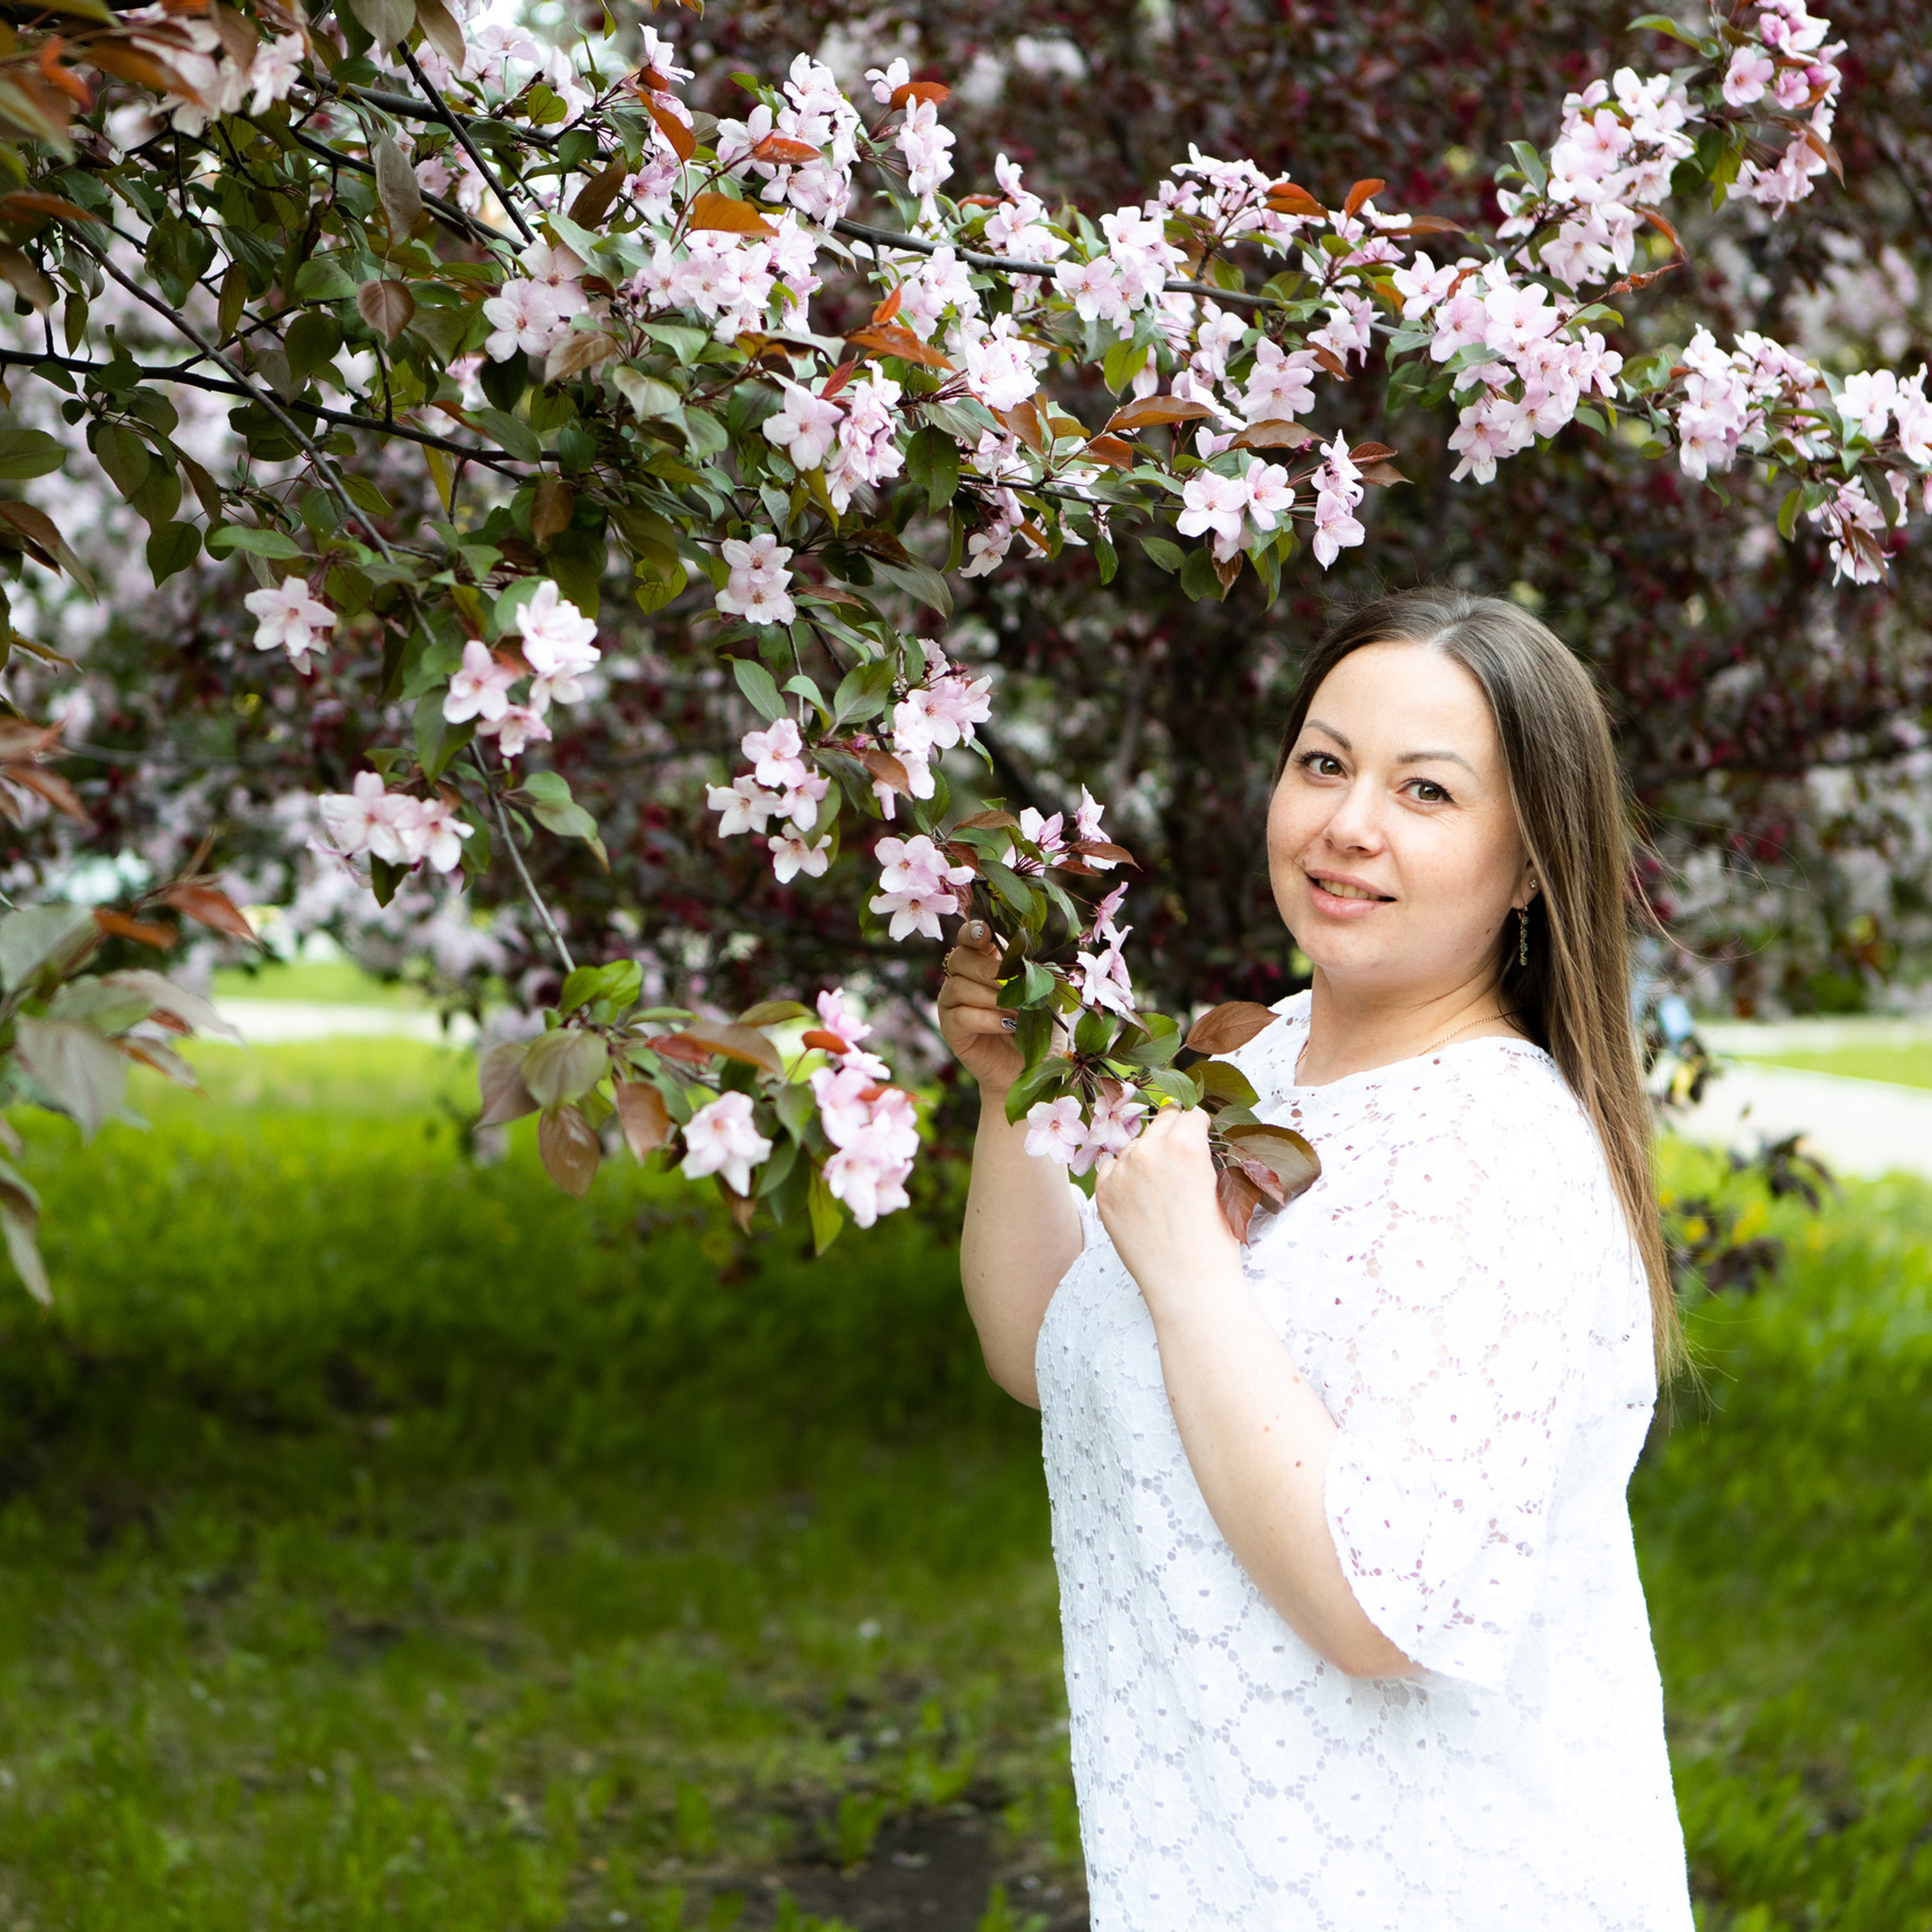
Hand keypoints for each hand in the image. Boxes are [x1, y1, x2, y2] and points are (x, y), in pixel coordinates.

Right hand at [936, 919, 1022, 1096]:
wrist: (1031, 1069)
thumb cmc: (1038, 1030)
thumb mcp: (1046, 998)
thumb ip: (1038, 976)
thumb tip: (1033, 963)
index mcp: (985, 963)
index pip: (970, 938)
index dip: (973, 932)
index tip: (986, 935)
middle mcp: (963, 980)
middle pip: (959, 958)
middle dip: (987, 968)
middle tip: (1011, 981)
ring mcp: (953, 1005)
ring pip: (958, 987)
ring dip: (991, 996)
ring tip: (1016, 1010)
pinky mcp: (951, 1031)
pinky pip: (961, 1016)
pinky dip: (987, 1018)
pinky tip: (1007, 1025)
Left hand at [1094, 1105, 1241, 1310]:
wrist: (1187, 1284)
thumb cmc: (1213, 1242)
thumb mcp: (1219, 1186)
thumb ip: (1199, 1155)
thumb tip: (1190, 1138)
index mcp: (1185, 1144)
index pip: (1189, 1115)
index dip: (1197, 1129)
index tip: (1197, 1139)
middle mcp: (1149, 1150)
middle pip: (1161, 1121)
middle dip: (1172, 1136)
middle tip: (1178, 1161)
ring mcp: (1122, 1170)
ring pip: (1135, 1145)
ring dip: (1146, 1156)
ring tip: (1159, 1189)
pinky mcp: (1104, 1192)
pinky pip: (1111, 1167)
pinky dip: (1123, 1176)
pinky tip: (1138, 1198)